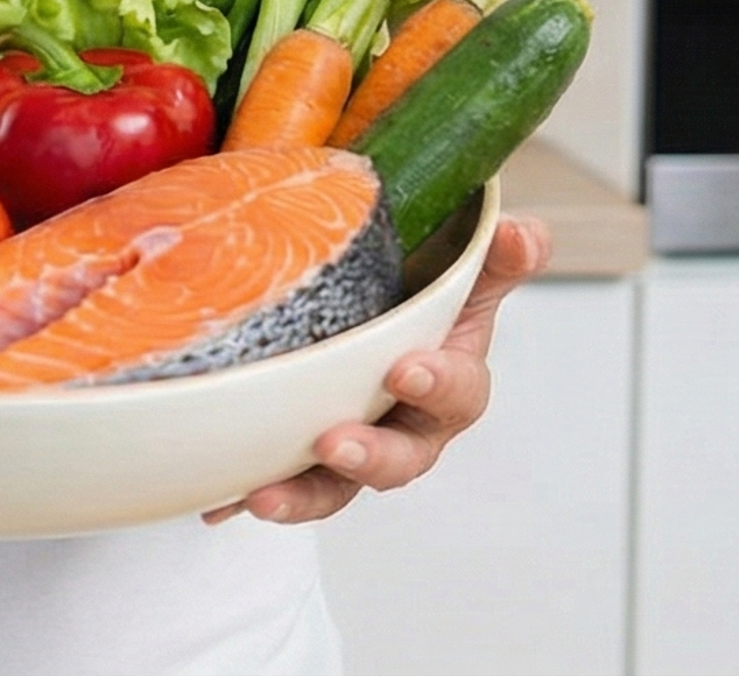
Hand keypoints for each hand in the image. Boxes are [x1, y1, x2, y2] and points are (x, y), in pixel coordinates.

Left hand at [206, 213, 549, 527]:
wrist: (372, 310)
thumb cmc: (420, 301)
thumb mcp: (460, 273)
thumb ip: (495, 256)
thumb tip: (521, 235)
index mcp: (448, 384)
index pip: (458, 393)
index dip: (438, 385)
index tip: (406, 370)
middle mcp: (404, 427)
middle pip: (400, 458)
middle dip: (371, 455)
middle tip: (336, 442)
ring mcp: (352, 449)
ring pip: (337, 488)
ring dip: (304, 495)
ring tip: (266, 495)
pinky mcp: (301, 460)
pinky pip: (279, 485)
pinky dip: (247, 497)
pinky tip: (217, 502)